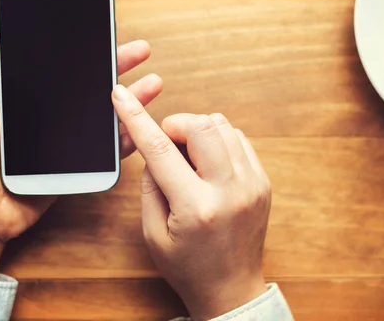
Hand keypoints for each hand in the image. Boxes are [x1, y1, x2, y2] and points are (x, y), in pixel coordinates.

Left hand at [0, 41, 161, 278]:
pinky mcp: (74, 164)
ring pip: (101, 114)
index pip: (56, 70)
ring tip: (152, 84)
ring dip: (129, 99)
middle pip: (86, 86)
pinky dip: (125, 138)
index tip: (100, 34)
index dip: (79, 52)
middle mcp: (46, 116)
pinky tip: (142, 125)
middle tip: (140, 50)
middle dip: (115, 67)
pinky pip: (103, 149)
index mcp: (20, 101)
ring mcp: (63, 141)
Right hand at [112, 85, 270, 319]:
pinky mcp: (262, 181)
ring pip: (223, 126)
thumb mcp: (153, 232)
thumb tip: (155, 148)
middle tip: (166, 143)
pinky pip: (238, 138)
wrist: (231, 289)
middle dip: (175, 123)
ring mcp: (252, 184)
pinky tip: (208, 161)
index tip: (122, 95)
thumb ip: (150, 185)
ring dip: (198, 130)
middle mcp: (229, 191)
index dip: (136, 117)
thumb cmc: (188, 266)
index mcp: (196, 207)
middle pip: (201, 125)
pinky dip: (218, 139)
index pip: (160, 149)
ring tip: (188, 157)